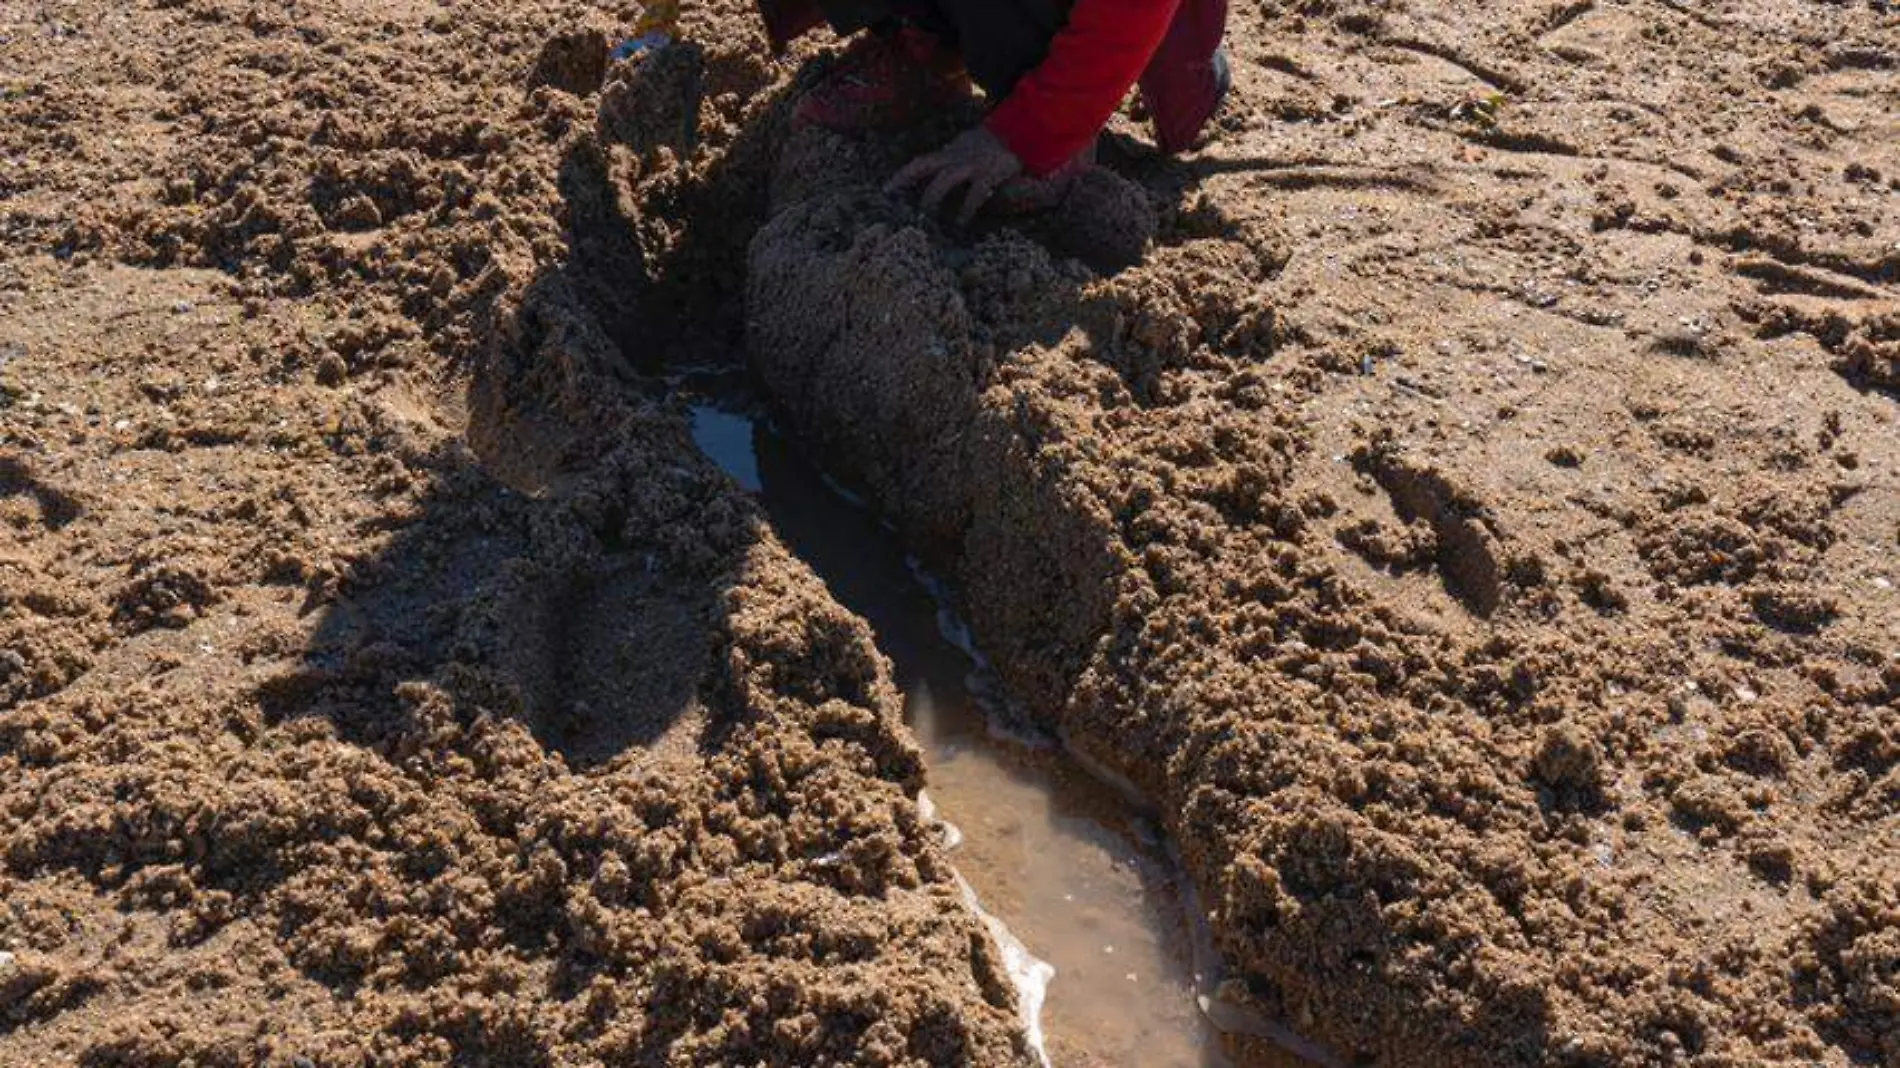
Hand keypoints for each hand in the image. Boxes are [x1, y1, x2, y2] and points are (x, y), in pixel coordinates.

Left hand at [886, 125, 1023, 224]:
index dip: (902, 176)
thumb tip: (938, 177)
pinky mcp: (990, 173)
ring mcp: (972, 164)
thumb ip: (953, 160)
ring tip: (926, 213)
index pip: (920, 163)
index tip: (885, 190)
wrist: (1022, 133)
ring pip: (945, 179)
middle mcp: (956, 156)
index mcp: (950, 152)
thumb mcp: (968, 148)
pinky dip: (966, 208)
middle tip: (895, 201)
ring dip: (933, 196)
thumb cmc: (995, 145)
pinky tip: (960, 221)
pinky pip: (975, 193)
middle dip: (906, 180)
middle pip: (924, 165)